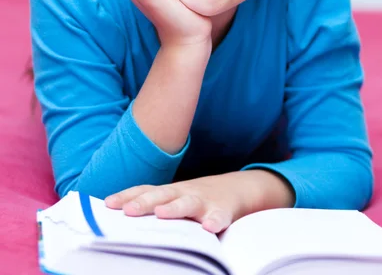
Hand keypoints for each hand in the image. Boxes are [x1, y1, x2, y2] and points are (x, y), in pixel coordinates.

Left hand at [105, 171, 294, 233]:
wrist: (237, 189)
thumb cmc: (197, 200)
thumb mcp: (175, 199)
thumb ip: (154, 205)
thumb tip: (118, 215)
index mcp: (170, 192)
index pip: (145, 191)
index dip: (127, 196)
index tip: (108, 204)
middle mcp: (184, 193)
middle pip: (163, 195)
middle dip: (144, 202)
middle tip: (128, 211)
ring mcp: (204, 201)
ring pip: (189, 203)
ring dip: (175, 208)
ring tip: (162, 215)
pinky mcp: (224, 212)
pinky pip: (220, 217)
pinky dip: (215, 221)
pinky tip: (209, 228)